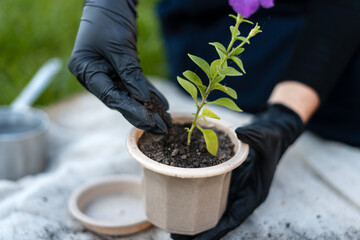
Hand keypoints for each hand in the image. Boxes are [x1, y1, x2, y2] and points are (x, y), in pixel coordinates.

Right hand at [68, 0, 170, 133]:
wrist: (110, 0)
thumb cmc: (109, 19)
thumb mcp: (119, 46)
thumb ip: (130, 73)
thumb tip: (143, 99)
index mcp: (86, 71)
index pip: (111, 97)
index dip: (131, 109)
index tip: (150, 120)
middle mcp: (95, 76)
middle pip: (120, 100)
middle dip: (142, 114)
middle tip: (161, 127)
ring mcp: (107, 73)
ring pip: (129, 95)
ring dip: (148, 107)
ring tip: (165, 119)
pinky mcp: (119, 68)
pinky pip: (135, 84)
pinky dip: (149, 92)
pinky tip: (162, 104)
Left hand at [171, 104, 304, 239]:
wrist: (270, 135)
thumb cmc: (271, 140)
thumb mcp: (266, 138)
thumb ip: (255, 138)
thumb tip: (241, 133)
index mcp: (252, 194)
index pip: (233, 218)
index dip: (216, 231)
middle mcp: (240, 195)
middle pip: (219, 219)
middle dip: (200, 232)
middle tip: (175, 236)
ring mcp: (231, 189)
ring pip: (212, 209)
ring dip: (195, 219)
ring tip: (173, 227)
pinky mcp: (224, 180)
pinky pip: (209, 192)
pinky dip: (196, 199)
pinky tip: (180, 201)